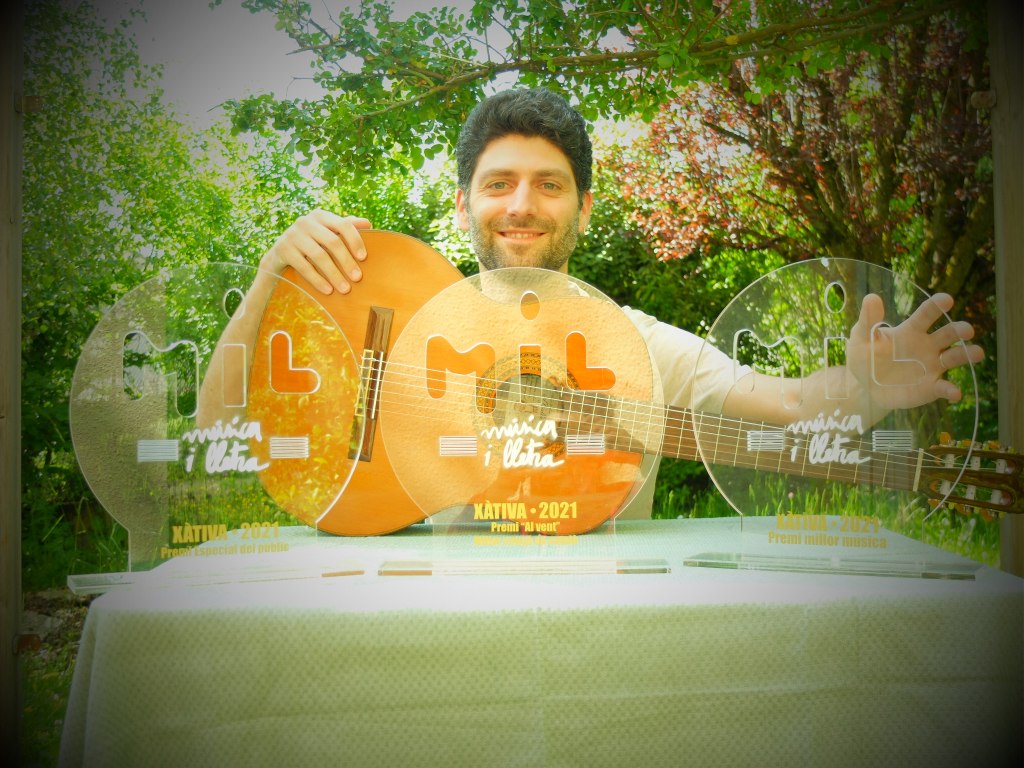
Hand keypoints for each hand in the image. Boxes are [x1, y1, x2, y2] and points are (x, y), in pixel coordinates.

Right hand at [259, 209, 371, 293]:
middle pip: (332, 242)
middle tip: (358, 278)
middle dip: (347, 261)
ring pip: (319, 256)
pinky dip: (318, 280)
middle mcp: (305, 221)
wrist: (278, 256)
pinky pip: (304, 267)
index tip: (364, 258)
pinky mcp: (283, 249)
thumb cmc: (310, 244)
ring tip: (345, 289)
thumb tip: (367, 222)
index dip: (355, 241)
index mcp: (320, 216)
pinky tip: (328, 290)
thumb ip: (344, 227)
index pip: (343, 225)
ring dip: (334, 274)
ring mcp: (292, 234)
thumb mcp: (326, 234)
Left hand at [847, 292, 983, 408]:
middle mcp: (927, 346)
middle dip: (959, 330)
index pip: (927, 314)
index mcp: (911, 330)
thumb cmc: (865, 357)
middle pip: (948, 334)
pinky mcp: (931, 387)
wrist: (864, 387)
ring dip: (967, 354)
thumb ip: (868, 320)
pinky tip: (955, 393)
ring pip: (954, 357)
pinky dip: (951, 390)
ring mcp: (932, 366)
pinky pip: (944, 387)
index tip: (946, 299)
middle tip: (967, 330)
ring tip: (977, 353)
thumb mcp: (861, 338)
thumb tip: (871, 297)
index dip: (936, 306)